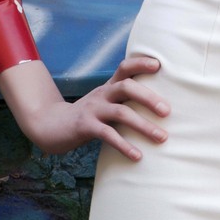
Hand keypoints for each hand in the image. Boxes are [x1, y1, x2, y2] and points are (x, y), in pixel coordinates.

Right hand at [0, 55, 169, 157]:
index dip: (141, 63)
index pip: (125, 67)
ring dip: (144, 125)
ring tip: (162, 138)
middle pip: (127, 87)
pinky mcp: (85, 127)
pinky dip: (124, 146)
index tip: (159, 65)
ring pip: (121, 112)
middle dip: (149, 98)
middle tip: (167, 112)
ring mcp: (93, 109)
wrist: (51, 126)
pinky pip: (108, 135)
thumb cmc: (87, 116)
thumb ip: (123, 101)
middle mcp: (102, 94)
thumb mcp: (104, 102)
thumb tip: (158, 107)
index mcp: (108, 86)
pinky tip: (137, 156)